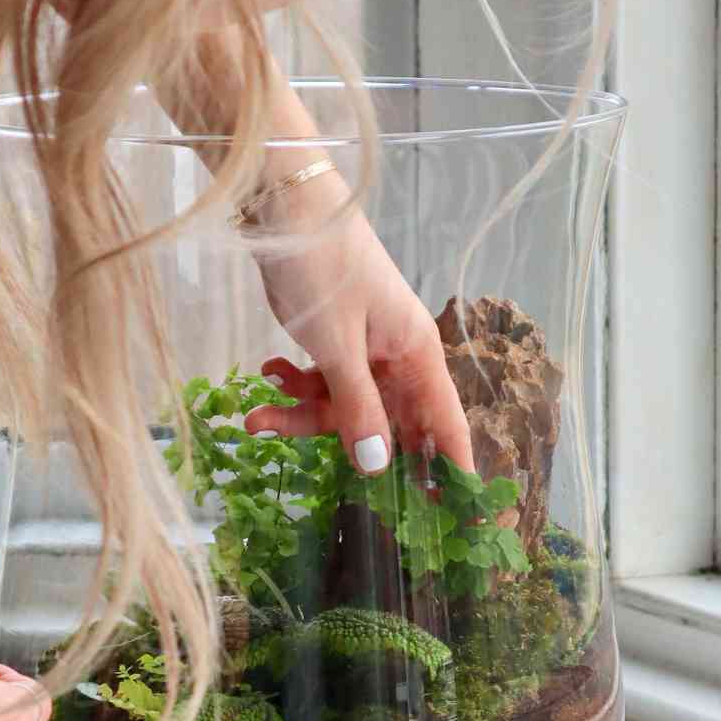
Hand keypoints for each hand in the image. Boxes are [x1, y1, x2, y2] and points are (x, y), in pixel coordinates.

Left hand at [242, 173, 473, 474]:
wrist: (281, 198)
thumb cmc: (319, 263)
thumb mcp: (335, 344)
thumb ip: (356, 406)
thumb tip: (378, 467)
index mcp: (417, 353)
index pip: (448, 428)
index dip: (457, 476)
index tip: (464, 523)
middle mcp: (399, 352)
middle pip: (386, 423)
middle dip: (342, 443)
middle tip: (304, 465)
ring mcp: (365, 343)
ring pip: (344, 404)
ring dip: (301, 415)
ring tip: (255, 418)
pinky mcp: (334, 333)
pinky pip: (323, 379)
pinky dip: (295, 385)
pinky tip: (266, 376)